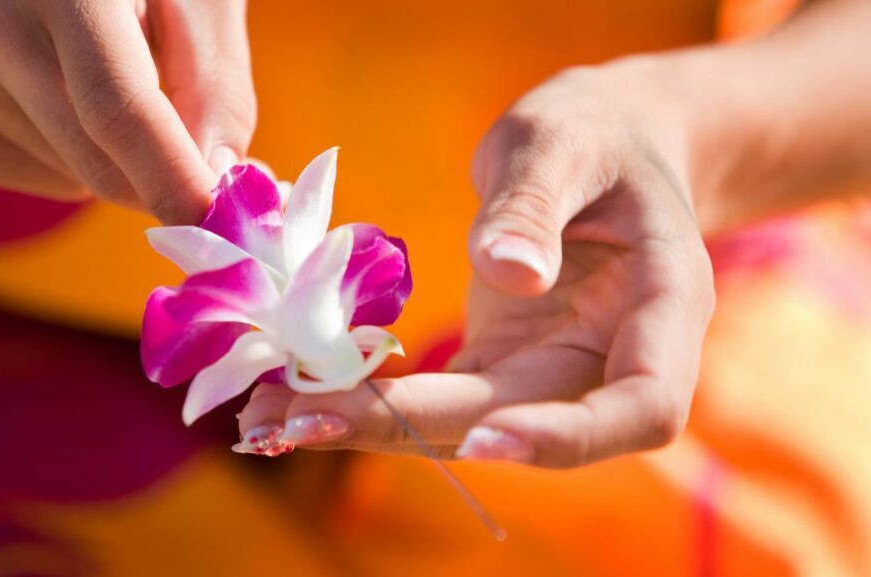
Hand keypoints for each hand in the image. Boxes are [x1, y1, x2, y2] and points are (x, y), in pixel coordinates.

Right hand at [0, 0, 254, 223]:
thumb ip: (214, 84)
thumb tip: (217, 184)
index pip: (116, 109)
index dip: (171, 178)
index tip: (220, 224)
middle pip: (98, 164)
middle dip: (165, 186)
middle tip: (205, 168)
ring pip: (79, 181)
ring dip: (124, 162)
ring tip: (111, 76)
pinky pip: (48, 181)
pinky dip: (83, 162)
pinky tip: (71, 96)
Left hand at [238, 61, 714, 466]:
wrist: (598, 149)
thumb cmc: (595, 135)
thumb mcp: (564, 142)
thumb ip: (538, 201)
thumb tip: (510, 273)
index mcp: (663, 307)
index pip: (645, 405)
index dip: (568, 435)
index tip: (483, 436)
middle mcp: (610, 359)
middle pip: (526, 425)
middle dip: (414, 430)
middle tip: (297, 423)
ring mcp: (551, 370)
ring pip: (469, 425)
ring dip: (371, 427)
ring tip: (268, 419)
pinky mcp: (502, 366)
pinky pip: (440, 399)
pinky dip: (372, 400)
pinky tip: (301, 394)